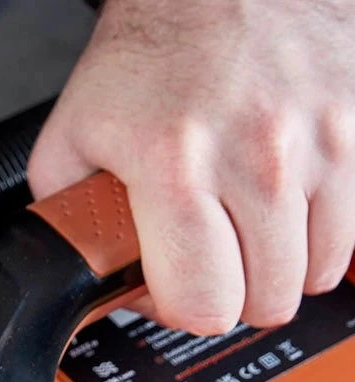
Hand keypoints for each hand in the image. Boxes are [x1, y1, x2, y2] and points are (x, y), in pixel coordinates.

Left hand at [28, 0, 354, 334]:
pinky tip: (282, 208)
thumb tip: (90, 277)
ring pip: (316, 273)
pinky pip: (351, 229)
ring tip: (244, 233)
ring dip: (278, 267)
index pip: (202, 304)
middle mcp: (257, 155)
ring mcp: (320, 139)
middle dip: (231, 295)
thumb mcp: (73, 140)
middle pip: (265, 300)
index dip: (181, 310)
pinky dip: (318, 232)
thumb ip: (70, 221)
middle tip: (209, 262)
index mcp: (175, 165)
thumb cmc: (148, 55)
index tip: (172, 289)